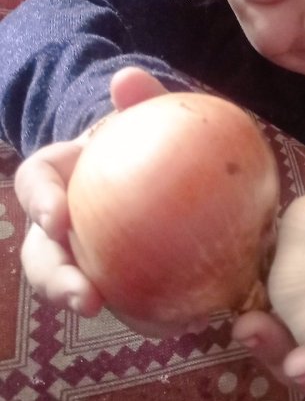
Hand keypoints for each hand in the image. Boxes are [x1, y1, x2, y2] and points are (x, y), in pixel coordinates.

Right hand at [17, 67, 167, 315]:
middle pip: (42, 253)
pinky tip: (171, 320)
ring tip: (125, 323)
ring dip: (91, 304)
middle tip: (81, 296)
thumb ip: (137, 98)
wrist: (152, 162)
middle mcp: (63, 220)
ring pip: (73, 282)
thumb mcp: (140, 115)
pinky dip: (140, 310)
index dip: (38, 199)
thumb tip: (128, 77)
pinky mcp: (111, 272)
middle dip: (53, 277)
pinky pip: (123, 293)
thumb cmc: (139, 139)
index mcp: (63, 176)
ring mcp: (84, 250)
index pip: (37, 182)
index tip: (57, 217)